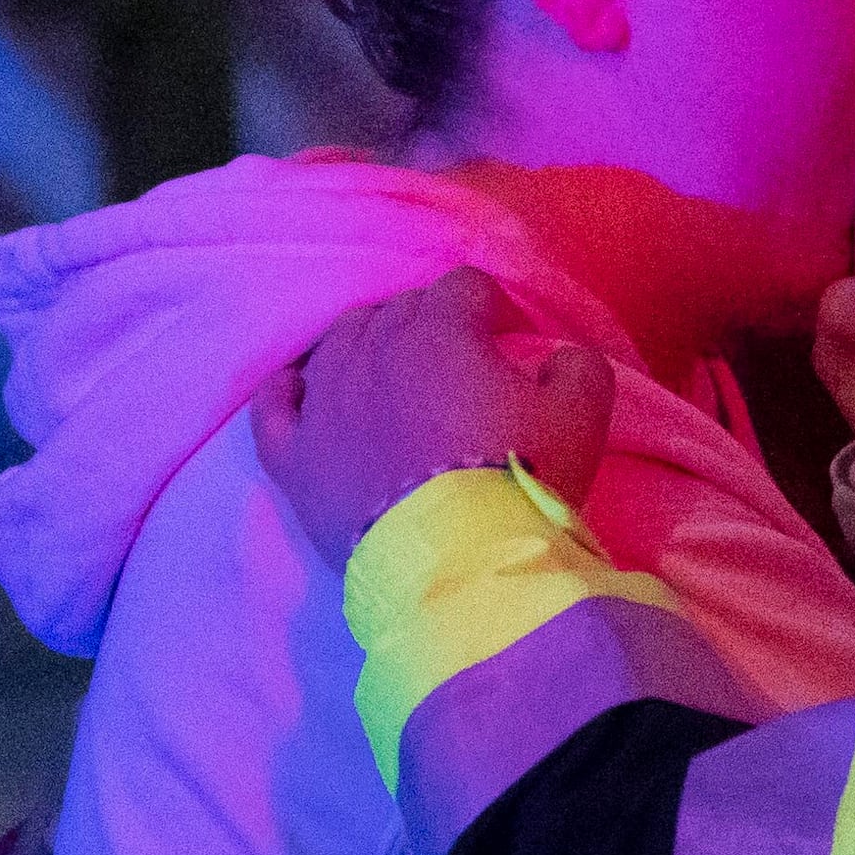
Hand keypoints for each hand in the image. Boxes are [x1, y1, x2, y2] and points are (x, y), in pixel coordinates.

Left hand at [251, 267, 616, 564]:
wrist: (456, 567)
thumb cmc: (519, 483)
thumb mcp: (581, 416)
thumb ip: (576, 366)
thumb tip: (557, 358)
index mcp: (439, 332)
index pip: (463, 288)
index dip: (490, 309)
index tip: (507, 339)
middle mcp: (372, 352)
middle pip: (399, 310)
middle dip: (432, 326)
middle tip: (458, 369)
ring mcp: (324, 403)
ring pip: (338, 344)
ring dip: (369, 346)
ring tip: (393, 378)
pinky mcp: (293, 456)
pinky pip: (273, 406)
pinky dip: (287, 391)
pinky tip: (297, 388)